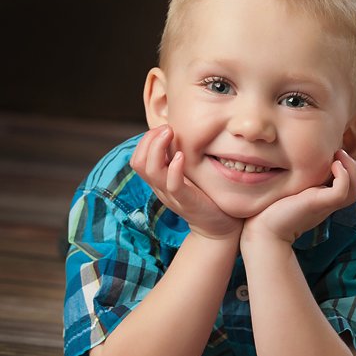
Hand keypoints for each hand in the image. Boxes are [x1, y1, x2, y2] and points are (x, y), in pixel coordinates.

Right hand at [130, 125, 242, 239]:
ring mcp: (172, 196)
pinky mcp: (186, 201)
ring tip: (170, 134)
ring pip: (151, 172)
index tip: (165, 128)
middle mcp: (160, 188)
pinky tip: (182, 156)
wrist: (217, 227)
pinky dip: (174, 168)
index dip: (146, 140)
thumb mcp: (186, 174)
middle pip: (138, 162)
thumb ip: (177, 159)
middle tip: (167, 129)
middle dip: (149, 140)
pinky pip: (173, 185)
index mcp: (158, 181)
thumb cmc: (204, 196)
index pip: (138, 158)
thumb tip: (175, 134)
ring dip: (157, 148)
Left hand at [241, 150, 355, 244]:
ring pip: (355, 191)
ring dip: (352, 169)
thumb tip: (291, 158)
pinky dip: (344, 176)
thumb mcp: (289, 189)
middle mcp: (327, 203)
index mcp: (323, 200)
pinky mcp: (318, 204)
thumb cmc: (270, 209)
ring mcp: (324, 204)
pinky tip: (333, 165)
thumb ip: (297, 179)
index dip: (348, 169)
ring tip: (338, 156)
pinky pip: (342, 191)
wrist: (262, 229)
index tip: (334, 154)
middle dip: (354, 167)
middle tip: (339, 151)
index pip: (349, 186)